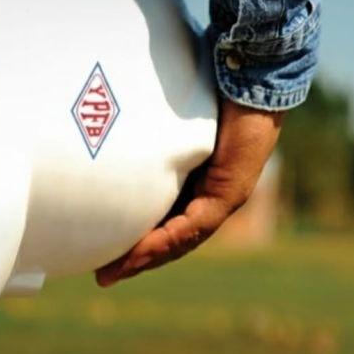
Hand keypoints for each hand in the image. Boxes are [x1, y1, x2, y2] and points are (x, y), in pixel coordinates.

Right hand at [95, 99, 282, 286]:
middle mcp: (214, 193)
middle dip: (139, 258)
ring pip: (184, 239)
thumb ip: (153, 134)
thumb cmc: (211, 92)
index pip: (171, 219)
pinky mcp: (232, 192)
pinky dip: (166, 240)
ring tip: (113, 272)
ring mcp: (225, 196)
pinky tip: (139, 253)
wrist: (250, 79)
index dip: (142, 238)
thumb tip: (108, 127)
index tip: (108, 252)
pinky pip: (196, 224)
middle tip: (104, 274)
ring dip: (147, 257)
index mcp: (201, 178)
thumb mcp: (173, 121)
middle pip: (175, 237)